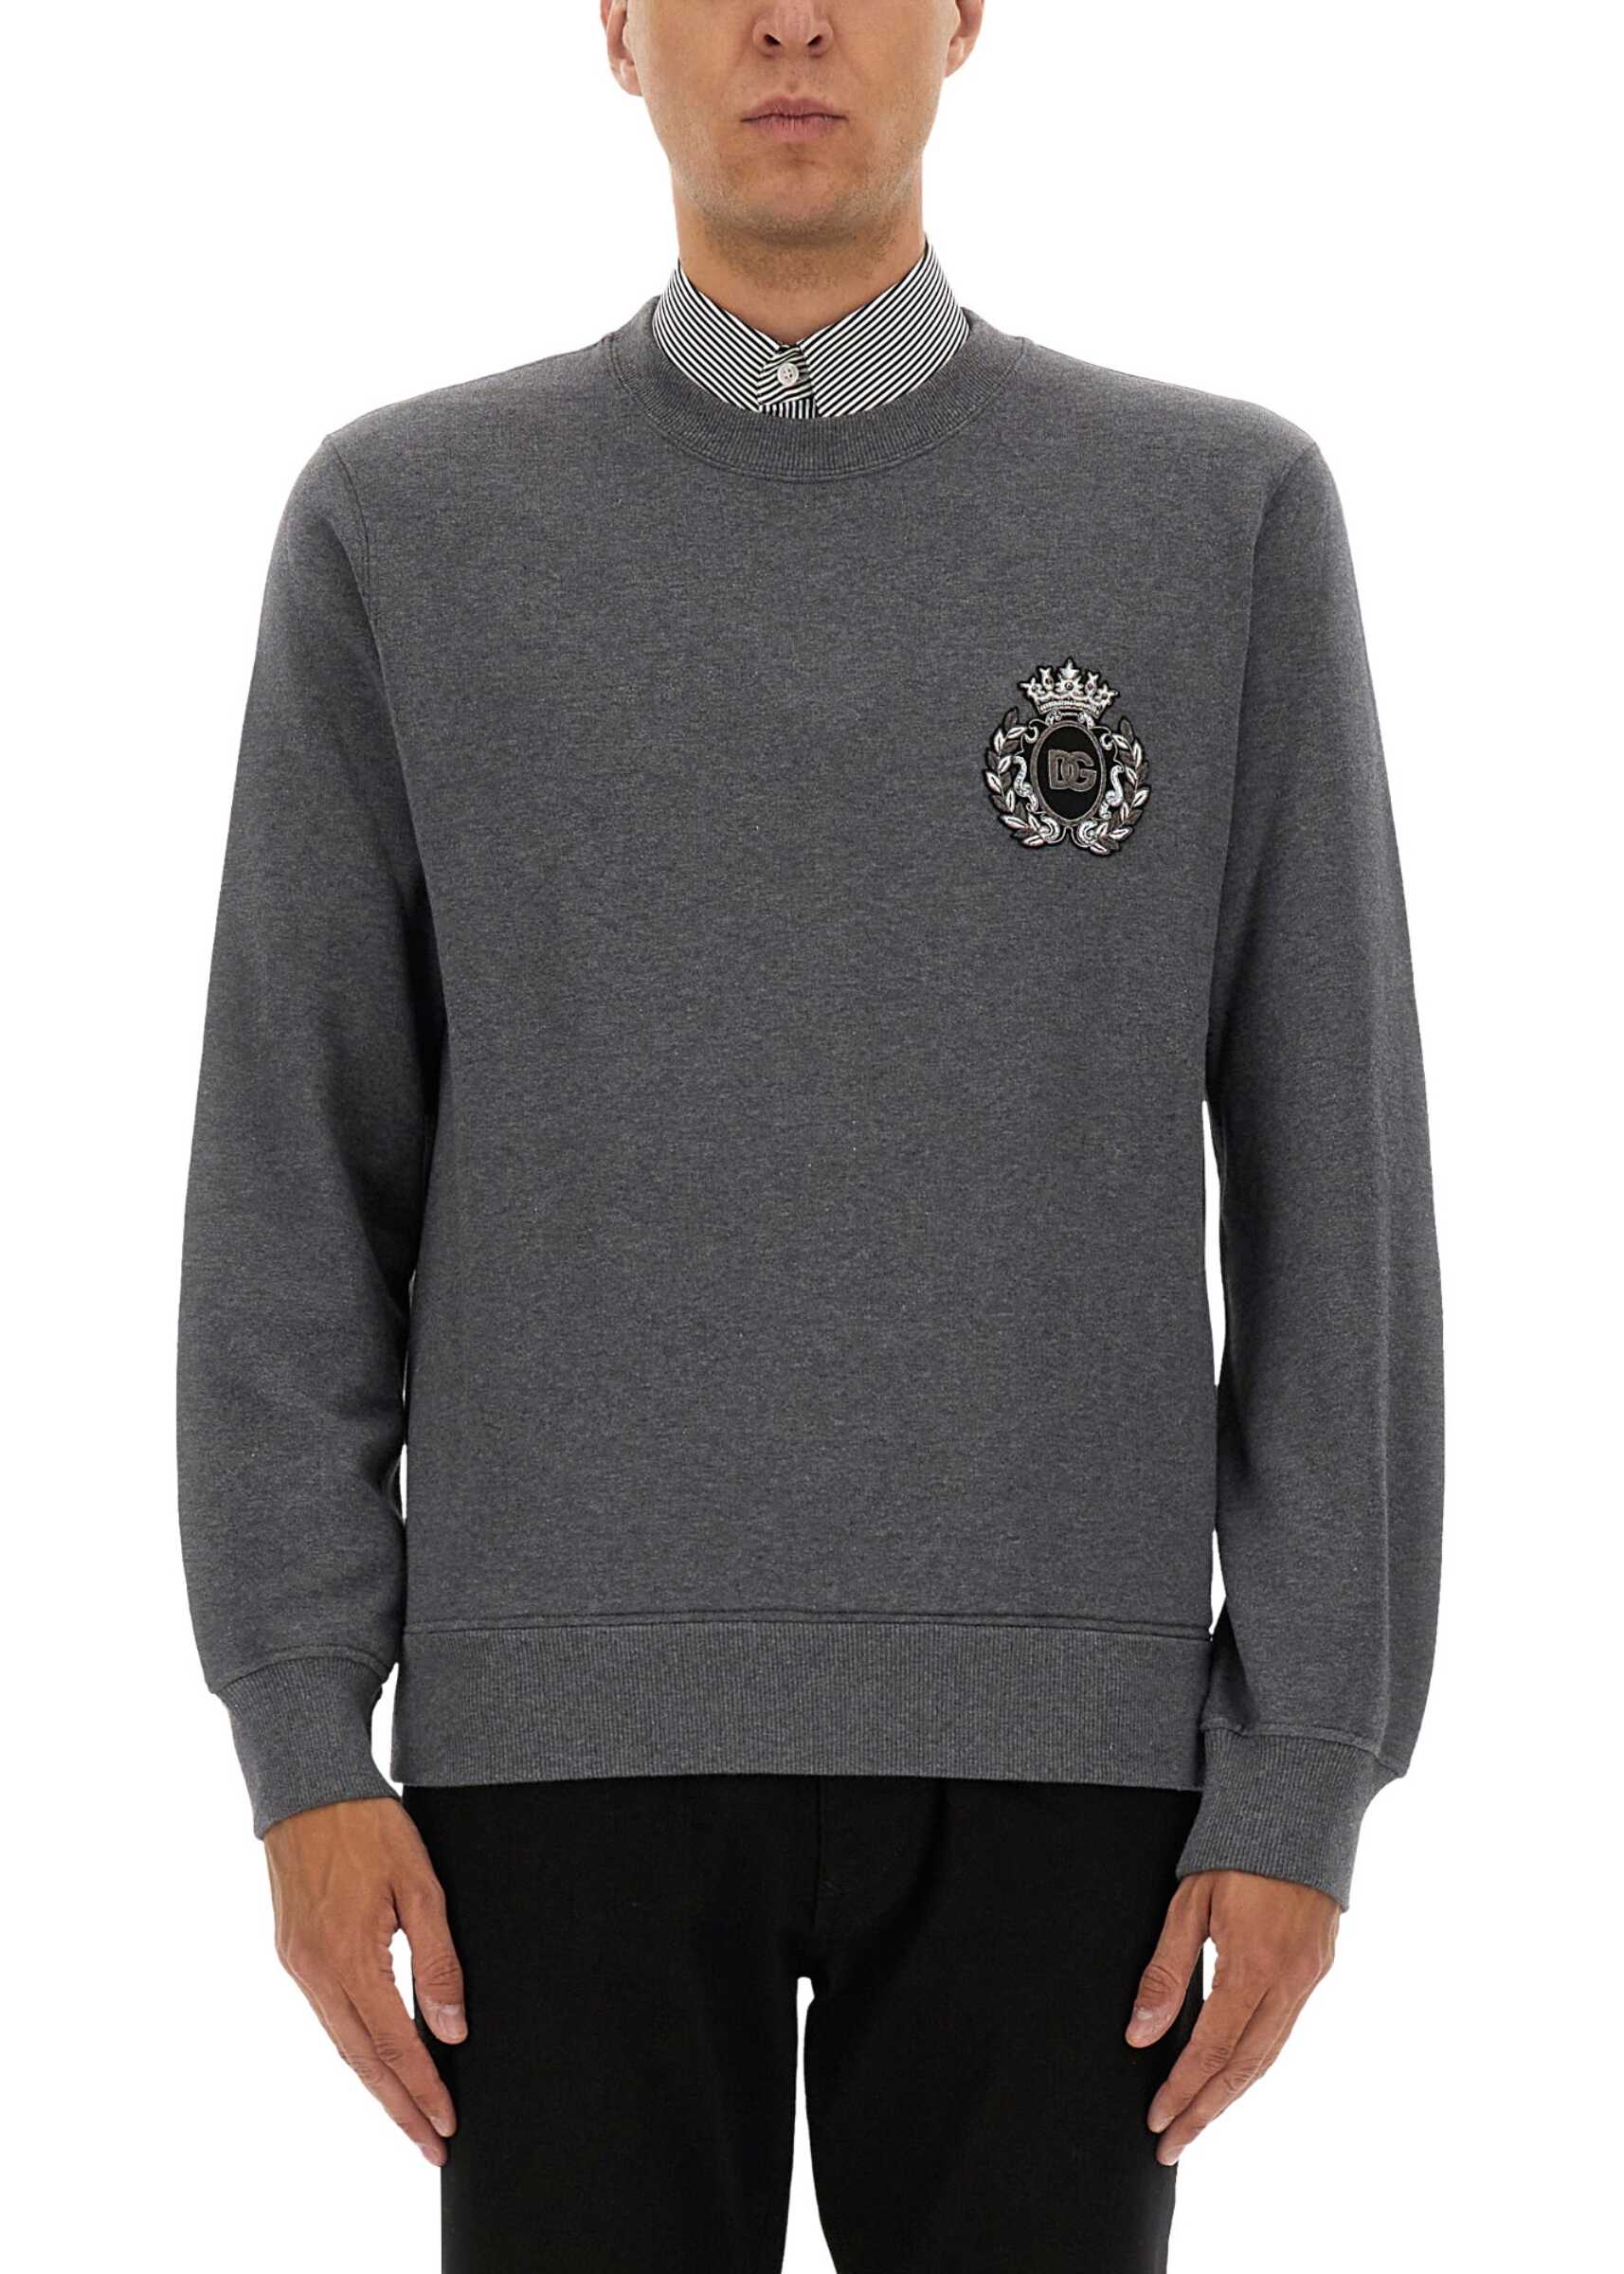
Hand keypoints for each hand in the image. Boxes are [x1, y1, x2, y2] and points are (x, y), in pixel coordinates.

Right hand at [265, 1795, 466, 2165]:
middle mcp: (316, 1973)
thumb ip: (438, 1961)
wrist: (308, 1788)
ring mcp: (298, 1966)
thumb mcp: (420, 1885)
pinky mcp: (292, 1954)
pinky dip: (357, 2048)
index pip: (395, 2045)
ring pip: (342, 2044)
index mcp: (349, 1959)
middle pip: (363, 2061)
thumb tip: (452, 2030)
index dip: (424, 2089)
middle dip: (400, 2109)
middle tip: (433, 2146)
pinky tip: (378, 2062)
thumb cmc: (370, 1827)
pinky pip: (328, 2017)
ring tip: (411, 2116)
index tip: (448, 2125)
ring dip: (378, 2084)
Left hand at [1125, 1868, 1337, 2164]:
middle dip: (1206, 2111)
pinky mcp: (1318, 1969)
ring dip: (1231, 2095)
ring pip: (1269, 2056)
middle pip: (1244, 2067)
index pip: (1212, 2048)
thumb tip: (1140, 2035)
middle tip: (1171, 2145)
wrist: (1297, 1810)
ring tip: (1196, 2122)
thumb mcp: (1189, 1902)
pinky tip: (1231, 2076)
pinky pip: (1284, 2031)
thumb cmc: (1234, 1849)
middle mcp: (1290, 1981)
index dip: (1183, 2089)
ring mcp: (1310, 1978)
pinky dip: (1255, 2062)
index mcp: (1254, 1964)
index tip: (1156, 2121)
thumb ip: (1166, 1971)